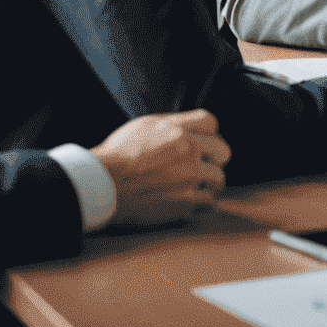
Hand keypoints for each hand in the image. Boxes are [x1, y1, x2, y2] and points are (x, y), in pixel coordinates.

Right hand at [91, 109, 229, 229]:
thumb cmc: (117, 155)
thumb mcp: (145, 126)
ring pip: (218, 179)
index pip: (212, 123)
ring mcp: (189, 178)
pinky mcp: (184, 203)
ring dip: (209, 182)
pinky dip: (201, 203)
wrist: (102, 185)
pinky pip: (208, 203)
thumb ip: (173, 125)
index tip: (202, 143)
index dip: (207, 133)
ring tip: (195, 185)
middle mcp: (189, 151)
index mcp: (179, 130)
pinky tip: (188, 200)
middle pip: (223, 152)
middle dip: (213, 158)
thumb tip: (189, 127)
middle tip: (201, 165)